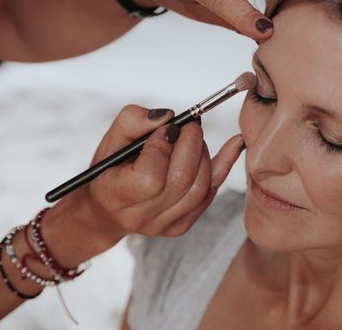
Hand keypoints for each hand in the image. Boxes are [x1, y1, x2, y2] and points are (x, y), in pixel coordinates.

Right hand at [72, 105, 243, 244]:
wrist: (108, 208)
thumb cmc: (110, 168)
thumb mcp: (111, 140)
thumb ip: (133, 121)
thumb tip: (168, 116)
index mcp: (117, 196)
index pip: (150, 176)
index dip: (163, 146)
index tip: (168, 128)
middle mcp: (141, 216)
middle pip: (182, 180)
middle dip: (192, 144)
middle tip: (190, 125)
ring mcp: (164, 225)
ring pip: (200, 187)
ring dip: (204, 154)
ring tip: (195, 138)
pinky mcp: (182, 225)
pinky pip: (210, 194)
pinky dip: (224, 166)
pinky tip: (233, 144)